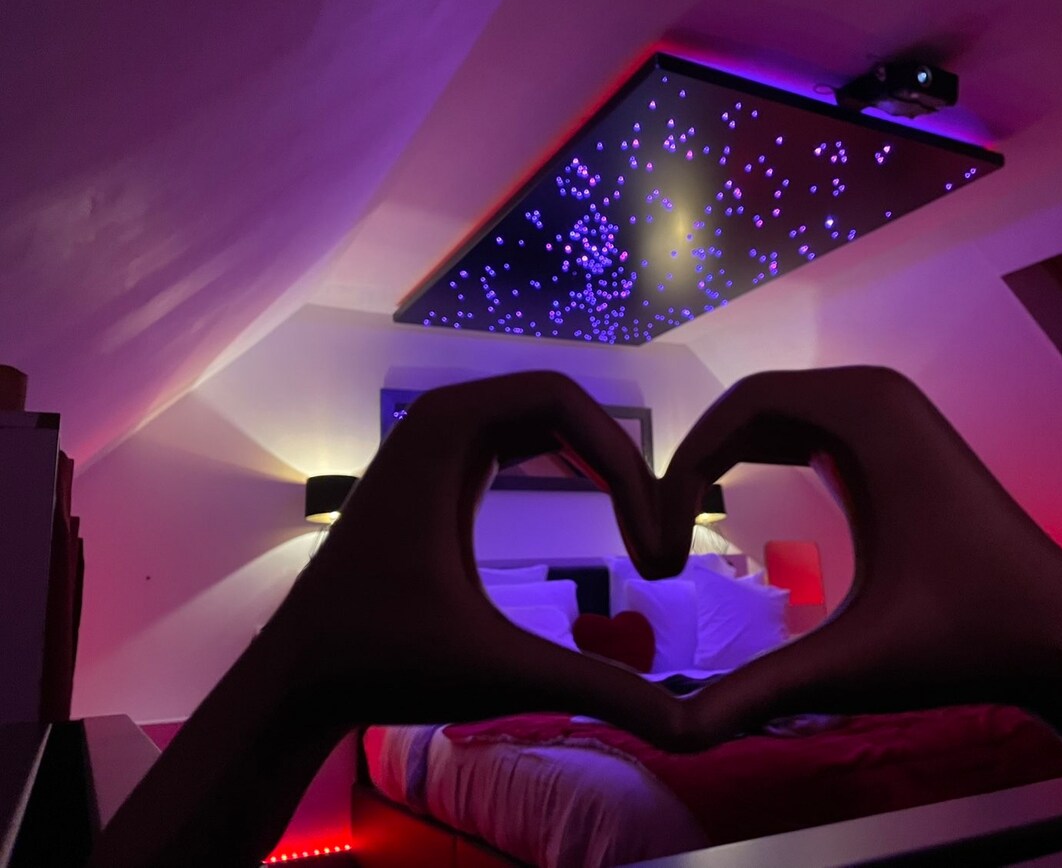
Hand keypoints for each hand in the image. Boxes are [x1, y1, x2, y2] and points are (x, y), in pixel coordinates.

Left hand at [284, 370, 690, 740]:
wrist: (299, 678)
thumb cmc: (387, 663)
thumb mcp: (501, 670)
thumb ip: (598, 689)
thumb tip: (691, 730)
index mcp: (446, 429)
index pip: (565, 402)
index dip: (626, 463)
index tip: (652, 547)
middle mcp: (438, 418)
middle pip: (561, 404)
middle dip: (621, 462)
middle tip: (657, 537)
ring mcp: (433, 442)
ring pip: (542, 420)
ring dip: (599, 463)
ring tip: (642, 528)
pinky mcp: (436, 472)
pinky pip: (518, 441)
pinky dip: (568, 465)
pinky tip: (597, 506)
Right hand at [659, 366, 1061, 843]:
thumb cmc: (966, 640)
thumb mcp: (851, 664)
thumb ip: (755, 692)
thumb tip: (671, 733)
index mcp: (866, 413)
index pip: (739, 407)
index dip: (683, 465)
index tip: (658, 537)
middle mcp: (878, 394)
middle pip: (752, 404)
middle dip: (697, 461)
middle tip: (661, 532)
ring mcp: (894, 412)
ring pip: (778, 413)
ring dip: (725, 457)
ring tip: (686, 521)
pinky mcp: (898, 440)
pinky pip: (809, 428)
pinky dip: (762, 456)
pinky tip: (736, 502)